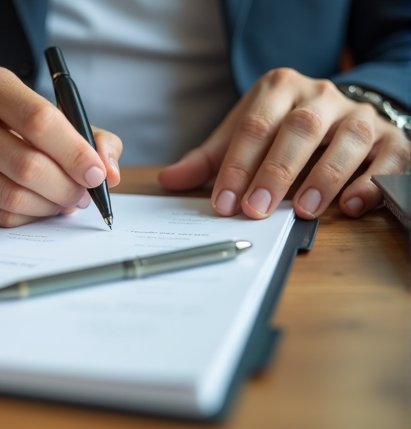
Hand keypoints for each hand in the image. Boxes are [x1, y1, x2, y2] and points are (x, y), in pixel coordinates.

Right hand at [0, 65, 121, 226]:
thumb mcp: (29, 106)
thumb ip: (81, 132)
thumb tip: (111, 172)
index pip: (40, 120)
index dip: (76, 152)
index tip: (98, 173)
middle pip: (28, 166)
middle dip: (68, 187)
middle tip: (84, 194)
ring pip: (14, 196)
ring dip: (50, 206)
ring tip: (64, 201)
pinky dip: (29, 216)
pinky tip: (38, 207)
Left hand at [158, 68, 410, 219]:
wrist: (338, 114)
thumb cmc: (282, 129)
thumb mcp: (244, 135)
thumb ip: (210, 159)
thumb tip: (168, 180)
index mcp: (280, 88)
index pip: (255, 125)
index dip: (238, 165)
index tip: (223, 202)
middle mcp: (321, 95)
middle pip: (299, 129)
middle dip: (276, 171)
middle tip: (256, 208)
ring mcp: (359, 116)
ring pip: (347, 140)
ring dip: (324, 177)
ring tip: (303, 210)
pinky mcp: (390, 139)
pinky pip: (387, 158)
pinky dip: (371, 182)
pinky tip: (351, 205)